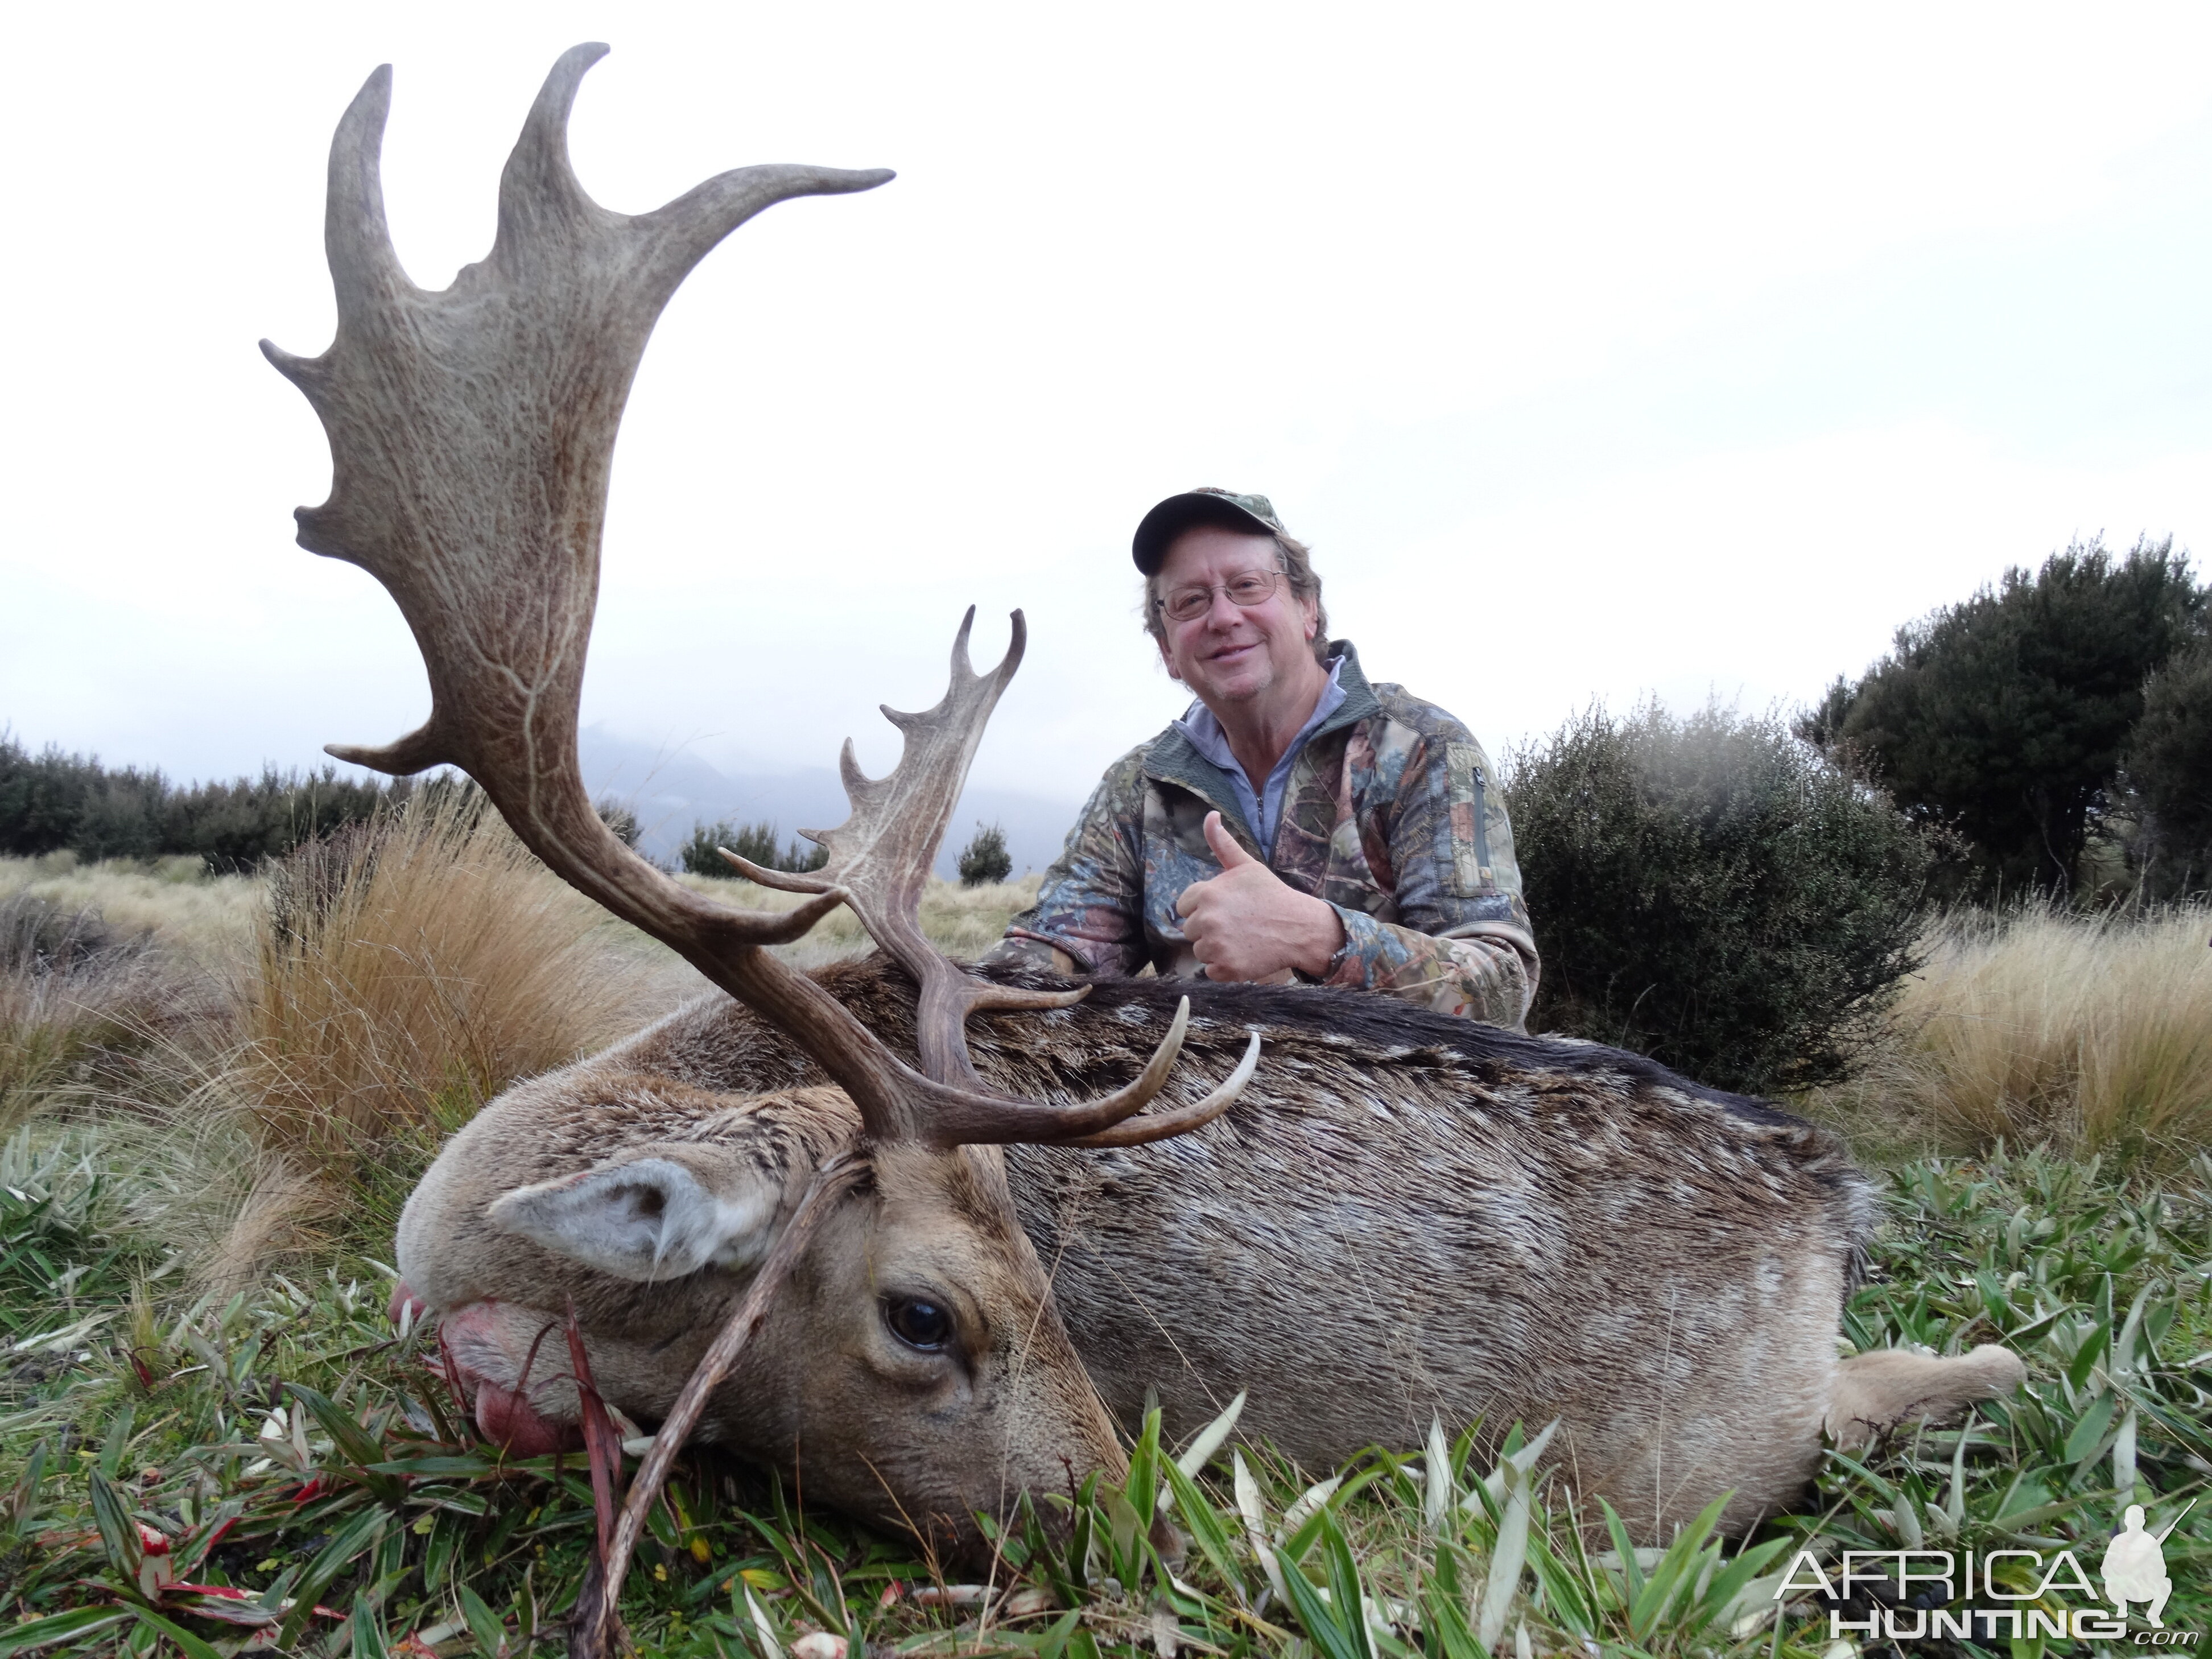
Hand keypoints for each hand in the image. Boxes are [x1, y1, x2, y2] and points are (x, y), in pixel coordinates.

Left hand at [1175, 811, 1346, 981]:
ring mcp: (1216, 946)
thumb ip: (1222, 843)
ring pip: (1200, 951)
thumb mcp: (1246, 866)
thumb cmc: (1271, 895)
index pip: (1184, 906)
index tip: (1226, 909)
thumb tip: (1210, 815)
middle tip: (1237, 925)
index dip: (1203, 908)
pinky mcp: (1226, 969)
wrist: (1299, 927)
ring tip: (1241, 939)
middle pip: (1190, 930)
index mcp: (1207, 893)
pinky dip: (1224, 968)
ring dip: (1216, 949)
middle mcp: (1207, 920)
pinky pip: (1211, 971)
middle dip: (1209, 929)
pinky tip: (1243, 955)